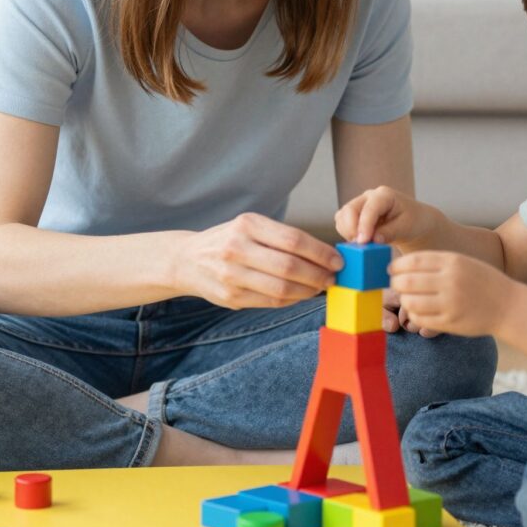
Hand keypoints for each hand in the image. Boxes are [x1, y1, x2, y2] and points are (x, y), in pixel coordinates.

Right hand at [178, 213, 342, 308]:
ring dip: (308, 291)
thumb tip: (324, 255)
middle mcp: (237, 248)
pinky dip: (291, 300)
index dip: (320, 253)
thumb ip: (281, 238)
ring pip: (281, 288)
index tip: (338, 261)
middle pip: (289, 266)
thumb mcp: (250, 227)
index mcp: (247, 224)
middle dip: (318, 275)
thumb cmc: (229, 240)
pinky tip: (300, 295)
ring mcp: (231, 275)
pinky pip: (270, 302)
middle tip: (333, 278)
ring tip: (320, 288)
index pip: (293, 240)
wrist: (188, 260)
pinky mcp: (230, 297)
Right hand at [334, 185, 437, 250]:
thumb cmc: (413, 221)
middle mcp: (368, 196)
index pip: (369, 208)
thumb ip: (390, 233)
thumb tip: (373, 240)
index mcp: (384, 195)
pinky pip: (342, 222)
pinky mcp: (354, 214)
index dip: (364, 225)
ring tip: (361, 245)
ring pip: (342, 216)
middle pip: (349, 209)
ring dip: (347, 232)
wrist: (413, 221)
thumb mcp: (406, 227)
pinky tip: (358, 242)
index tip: (363, 242)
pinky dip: (346, 233)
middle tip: (360, 246)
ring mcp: (360, 204)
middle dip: (351, 229)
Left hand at [390, 251, 515, 336]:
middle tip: (396, 285)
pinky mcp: (450, 323)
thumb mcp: (462, 262)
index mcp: (452, 262)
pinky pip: (420, 319)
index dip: (397, 265)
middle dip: (396, 283)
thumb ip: (436, 262)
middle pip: (407, 282)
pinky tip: (417, 310)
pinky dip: (413, 314)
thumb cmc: (482, 281)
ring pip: (410, 302)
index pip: (413, 261)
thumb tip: (402, 265)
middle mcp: (450, 281)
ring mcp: (450, 304)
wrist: (509, 306)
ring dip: (404, 300)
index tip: (392, 269)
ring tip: (407, 298)